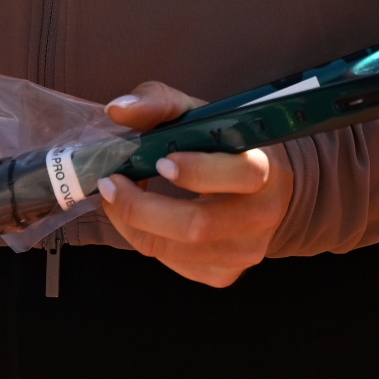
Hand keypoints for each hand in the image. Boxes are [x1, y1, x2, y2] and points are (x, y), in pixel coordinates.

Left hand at [95, 81, 294, 288]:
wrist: (267, 192)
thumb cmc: (225, 147)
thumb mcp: (199, 116)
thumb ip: (158, 104)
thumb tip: (116, 111)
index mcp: (264, 168)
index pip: (238, 174)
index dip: (196, 171)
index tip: (159, 161)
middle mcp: (261, 215)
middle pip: (197, 225)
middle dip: (142, 207)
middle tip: (111, 185)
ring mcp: (245, 251)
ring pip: (177, 250)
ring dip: (134, 224)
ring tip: (117, 198)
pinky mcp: (225, 274)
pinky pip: (173, 264)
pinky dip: (146, 239)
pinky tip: (141, 218)